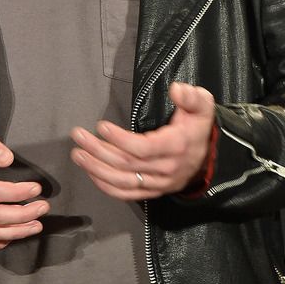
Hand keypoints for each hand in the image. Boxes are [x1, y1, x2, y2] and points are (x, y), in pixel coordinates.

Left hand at [70, 82, 215, 199]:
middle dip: (98, 150)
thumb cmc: (197, 127)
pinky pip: (126, 194)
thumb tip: (176, 89)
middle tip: (78, 136)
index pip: (143, 148)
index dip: (120, 139)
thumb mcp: (202, 106)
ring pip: (122, 181)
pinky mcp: (152, 192)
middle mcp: (166, 169)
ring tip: (77, 154)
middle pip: (126, 164)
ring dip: (96, 169)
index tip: (100, 126)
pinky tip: (90, 173)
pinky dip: (106, 186)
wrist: (207, 158)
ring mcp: (158, 184)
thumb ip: (191, 97)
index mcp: (176, 147)